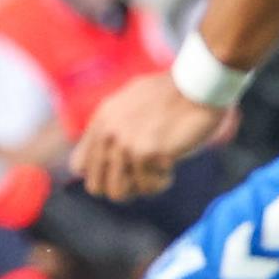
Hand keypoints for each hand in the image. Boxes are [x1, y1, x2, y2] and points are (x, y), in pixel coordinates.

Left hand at [73, 73, 233, 201]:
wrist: (199, 85)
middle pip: (95, 186)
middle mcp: (108, 131)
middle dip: (119, 186)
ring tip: (155, 171)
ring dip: (138, 187)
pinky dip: (162, 181)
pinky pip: (147, 187)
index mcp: (102, 118)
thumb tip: (98, 159)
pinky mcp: (146, 152)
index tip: (123, 170)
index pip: (79, 165)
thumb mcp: (132, 100)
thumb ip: (114, 124)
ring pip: (118, 193)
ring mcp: (125, 142)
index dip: (101, 173)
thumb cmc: (174, 94)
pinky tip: (171, 164)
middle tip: (141, 176)